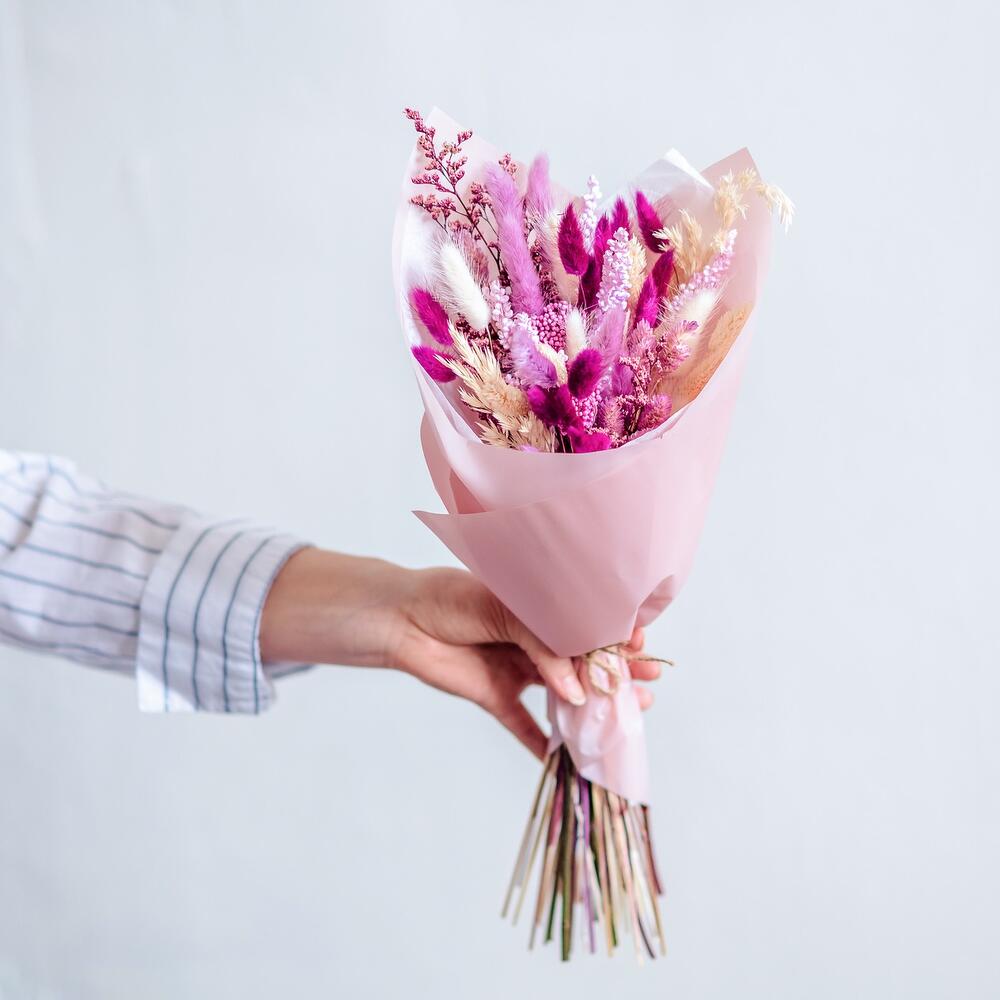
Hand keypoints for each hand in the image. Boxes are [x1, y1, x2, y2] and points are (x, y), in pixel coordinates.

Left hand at [259, 550, 660, 758]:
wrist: (400, 618)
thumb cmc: (450, 597)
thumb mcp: (504, 608)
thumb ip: (543, 647)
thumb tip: (579, 690)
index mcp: (539, 608)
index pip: (587, 624)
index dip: (615, 636)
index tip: (640, 645)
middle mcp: (533, 640)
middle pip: (585, 660)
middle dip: (618, 671)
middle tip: (651, 680)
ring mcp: (517, 669)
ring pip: (565, 694)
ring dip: (596, 706)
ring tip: (632, 713)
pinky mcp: (495, 696)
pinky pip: (525, 726)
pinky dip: (546, 746)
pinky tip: (571, 762)